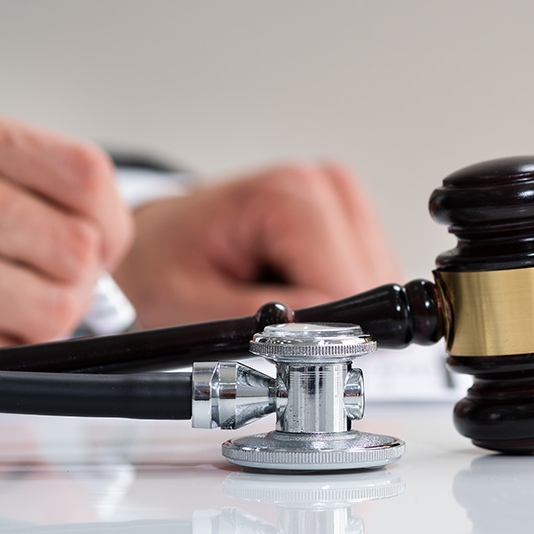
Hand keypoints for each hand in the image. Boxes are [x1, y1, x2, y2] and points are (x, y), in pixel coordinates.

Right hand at [0, 96, 131, 361]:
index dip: (108, 216)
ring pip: (55, 307)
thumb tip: (96, 229)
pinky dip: (0, 347)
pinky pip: (7, 350)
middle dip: (79, 278)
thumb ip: (4, 175)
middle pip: (80, 247)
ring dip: (41, 317)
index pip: (83, 172)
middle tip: (49, 280)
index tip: (101, 237)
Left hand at [114, 163, 401, 327]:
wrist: (155, 243)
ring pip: (378, 287)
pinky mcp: (351, 221)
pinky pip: (372, 280)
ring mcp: (342, 200)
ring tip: (275, 300)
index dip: (324, 331)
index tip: (287, 346)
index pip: (346, 284)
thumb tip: (321, 332)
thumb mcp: (186, 304)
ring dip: (336, 312)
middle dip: (330, 322)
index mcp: (285, 196)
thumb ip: (253, 319)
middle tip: (271, 327)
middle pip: (369, 286)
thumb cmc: (162, 265)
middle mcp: (324, 187)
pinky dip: (339, 301)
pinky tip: (294, 291)